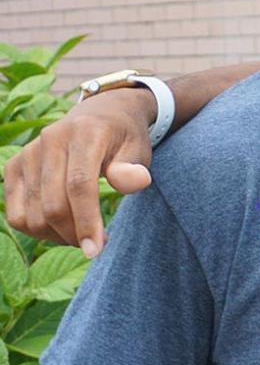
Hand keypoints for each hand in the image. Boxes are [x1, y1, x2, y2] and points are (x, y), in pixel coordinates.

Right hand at [3, 87, 156, 256]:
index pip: (79, 185)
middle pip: (52, 204)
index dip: (87, 221)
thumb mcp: (139, 148)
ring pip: (31, 214)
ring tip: (82, 233)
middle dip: (74, 234)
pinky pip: (16, 213)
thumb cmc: (124, 138)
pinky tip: (61, 228)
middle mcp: (50, 139)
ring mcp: (28, 153)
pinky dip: (36, 230)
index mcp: (85, 132)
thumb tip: (135, 182)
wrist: (101, 114)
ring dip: (56, 236)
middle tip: (97, 243)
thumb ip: (134, 167)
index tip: (95, 250)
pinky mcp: (15, 166)